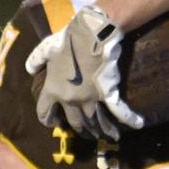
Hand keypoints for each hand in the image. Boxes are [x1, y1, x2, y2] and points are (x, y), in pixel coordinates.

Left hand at [25, 5, 143, 138]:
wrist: (93, 33)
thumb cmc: (68, 40)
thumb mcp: (46, 48)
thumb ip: (35, 60)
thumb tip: (30, 69)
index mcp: (54, 90)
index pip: (44, 112)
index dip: (46, 119)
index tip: (51, 122)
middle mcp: (71, 100)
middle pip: (73, 121)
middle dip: (76, 128)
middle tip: (80, 130)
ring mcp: (91, 99)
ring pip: (93, 121)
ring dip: (98, 130)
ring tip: (101, 135)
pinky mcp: (108, 94)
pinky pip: (119, 110)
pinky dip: (129, 118)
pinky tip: (137, 124)